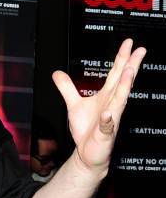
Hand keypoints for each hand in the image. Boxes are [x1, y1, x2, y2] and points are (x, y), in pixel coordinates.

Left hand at [52, 38, 145, 173]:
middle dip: (131, 66)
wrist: (87, 153)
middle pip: (123, 83)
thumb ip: (67, 88)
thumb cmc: (86, 130)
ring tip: (130, 72)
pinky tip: (109, 114)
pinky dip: (108, 120)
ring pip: (119, 102)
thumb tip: (57, 73)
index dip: (122, 58)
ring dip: (125, 87)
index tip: (129, 43)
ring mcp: (110, 120)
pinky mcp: (105, 134)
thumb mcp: (73, 105)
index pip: (116, 74)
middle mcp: (111, 105)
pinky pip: (108, 126)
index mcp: (106, 97)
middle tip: (140, 50)